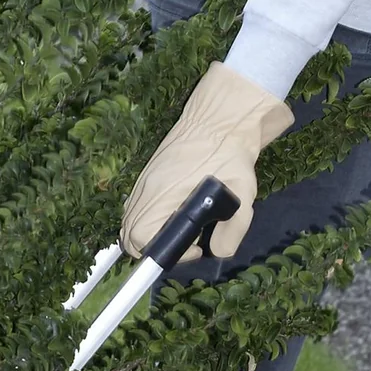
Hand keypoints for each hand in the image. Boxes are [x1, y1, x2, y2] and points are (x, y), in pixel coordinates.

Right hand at [122, 62, 293, 260]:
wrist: (220, 118)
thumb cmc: (231, 153)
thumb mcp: (242, 192)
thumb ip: (234, 228)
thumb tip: (220, 252)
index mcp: (164, 195)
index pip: (141, 237)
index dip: (165, 251)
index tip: (193, 247)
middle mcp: (146, 190)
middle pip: (128, 235)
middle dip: (152, 248)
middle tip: (185, 243)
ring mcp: (143, 182)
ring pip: (128, 221)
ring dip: (147, 234)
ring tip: (179, 230)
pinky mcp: (147, 175)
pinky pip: (133, 207)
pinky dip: (146, 219)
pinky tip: (172, 214)